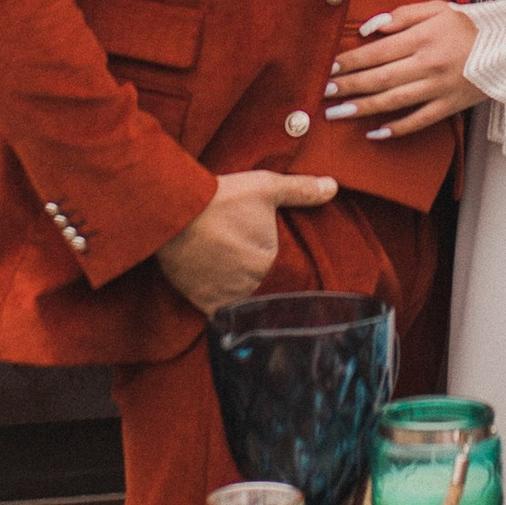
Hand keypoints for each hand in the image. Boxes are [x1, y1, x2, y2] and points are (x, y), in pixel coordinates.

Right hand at [155, 169, 336, 310]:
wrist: (172, 212)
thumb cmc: (221, 199)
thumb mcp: (265, 188)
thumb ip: (301, 191)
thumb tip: (333, 186)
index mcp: (272, 263)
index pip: (294, 277)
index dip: (291, 272)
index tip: (289, 268)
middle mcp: (253, 286)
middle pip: (271, 294)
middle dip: (271, 286)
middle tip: (263, 274)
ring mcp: (229, 298)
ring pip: (250, 307)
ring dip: (251, 299)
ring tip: (247, 286)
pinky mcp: (206, 304)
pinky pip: (225, 318)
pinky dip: (229, 312)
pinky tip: (229, 298)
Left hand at [326, 2, 485, 140]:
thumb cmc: (470, 24)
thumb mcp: (437, 9)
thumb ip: (401, 16)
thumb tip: (369, 28)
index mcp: (424, 38)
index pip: (377, 52)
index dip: (350, 61)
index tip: (329, 66)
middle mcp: (429, 64)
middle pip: (380, 78)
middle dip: (348, 86)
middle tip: (323, 93)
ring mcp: (440, 88)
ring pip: (394, 101)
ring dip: (362, 108)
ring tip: (337, 113)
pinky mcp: (450, 106)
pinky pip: (419, 121)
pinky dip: (397, 128)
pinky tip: (375, 133)